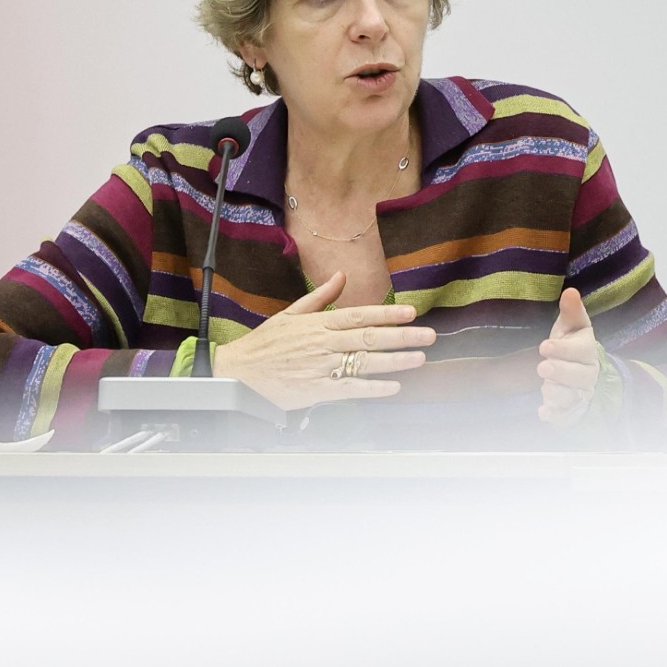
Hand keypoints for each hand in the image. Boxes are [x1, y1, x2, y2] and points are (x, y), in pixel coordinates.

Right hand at [213, 271, 433, 411]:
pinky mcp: (317, 390)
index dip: (387, 314)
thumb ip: (320, 297)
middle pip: (369, 338)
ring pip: (364, 363)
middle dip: (402, 336)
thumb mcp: (291, 314)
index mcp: (319, 323)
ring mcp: (321, 367)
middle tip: (429, 335)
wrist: (238, 373)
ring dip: (395, 361)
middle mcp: (323, 343)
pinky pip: (350, 388)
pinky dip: (372, 388)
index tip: (410, 312)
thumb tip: (341, 275)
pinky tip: (393, 387)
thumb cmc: (266, 343)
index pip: (360, 316)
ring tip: (419, 358)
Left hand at [537, 287, 598, 424]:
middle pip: (580, 376)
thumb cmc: (570, 346)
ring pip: (572, 396)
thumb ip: (571, 312)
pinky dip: (554, 414)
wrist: (575, 374)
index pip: (583, 349)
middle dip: (561, 372)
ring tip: (545, 385)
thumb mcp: (570, 327)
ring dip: (557, 392)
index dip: (565, 349)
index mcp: (587, 350)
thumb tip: (570, 291)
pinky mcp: (568, 409)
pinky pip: (564, 415)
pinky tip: (544, 412)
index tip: (545, 346)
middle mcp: (587, 373)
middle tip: (542, 367)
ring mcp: (579, 393)